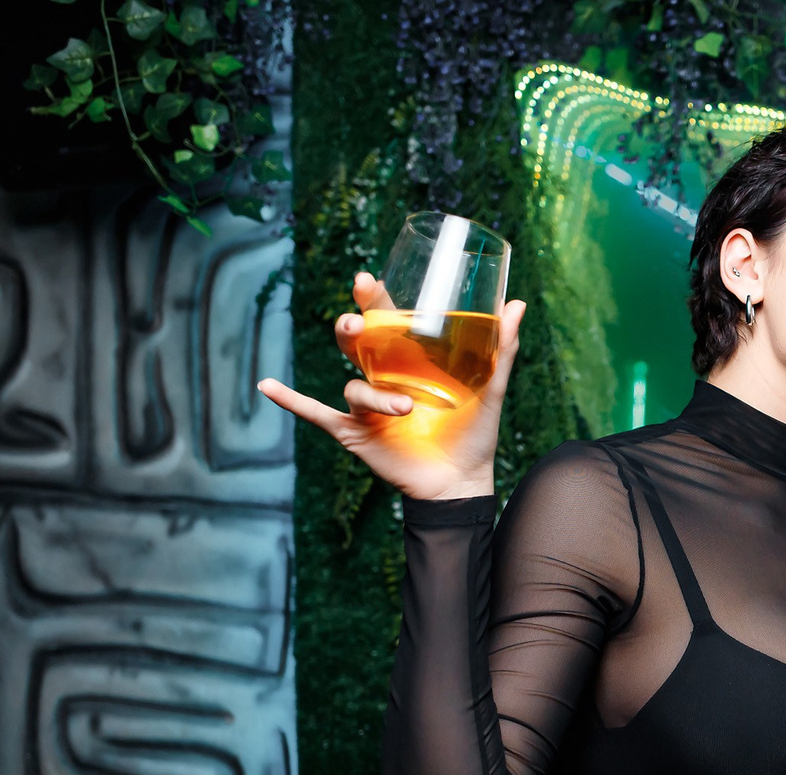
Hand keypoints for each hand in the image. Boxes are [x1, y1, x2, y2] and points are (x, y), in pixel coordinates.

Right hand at [257, 272, 527, 500]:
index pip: (385, 320)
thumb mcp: (493, 388)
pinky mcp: (355, 433)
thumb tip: (518, 304)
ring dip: (375, 397)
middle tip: (359, 325)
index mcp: (409, 359)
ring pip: (354, 388)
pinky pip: (316, 414)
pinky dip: (291, 401)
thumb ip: (504, 347)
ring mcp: (366, 406)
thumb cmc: (474, 434)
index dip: (373, 300)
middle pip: (355, 342)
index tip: (368, 281)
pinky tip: (267, 387)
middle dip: (352, 329)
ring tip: (405, 408)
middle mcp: (382, 375)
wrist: (463, 483)